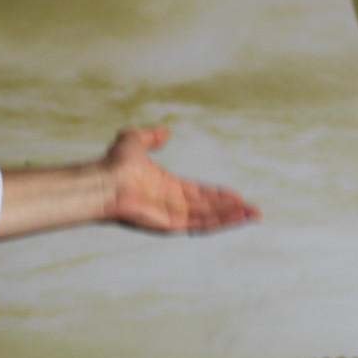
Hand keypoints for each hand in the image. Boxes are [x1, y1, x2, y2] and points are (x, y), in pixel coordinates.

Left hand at [100, 127, 258, 232]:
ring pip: (208, 219)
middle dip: (231, 209)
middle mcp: (170, 204)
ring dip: (232, 217)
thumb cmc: (113, 163)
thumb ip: (151, 136)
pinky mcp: (170, 226)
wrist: (103, 181)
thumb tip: (165, 131)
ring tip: (253, 215)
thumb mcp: (134, 140)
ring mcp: (170, 217)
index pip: (199, 193)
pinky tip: (237, 216)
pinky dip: (220, 221)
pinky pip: (200, 225)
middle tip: (254, 210)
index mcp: (166, 187)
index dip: (218, 195)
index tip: (237, 196)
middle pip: (208, 208)